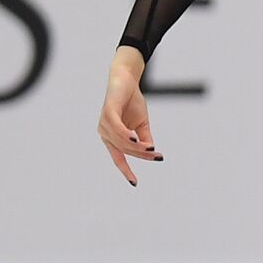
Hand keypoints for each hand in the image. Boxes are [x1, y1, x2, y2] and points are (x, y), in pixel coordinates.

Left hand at [98, 46, 162, 185]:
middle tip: (157, 156)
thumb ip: (144, 139)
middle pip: (125, 150)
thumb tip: (151, 153)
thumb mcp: (141, 124)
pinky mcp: (107, 113)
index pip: (118, 158)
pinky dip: (127, 136)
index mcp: (111, 138)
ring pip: (123, 142)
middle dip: (142, 155)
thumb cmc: (132, 101)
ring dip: (138, 147)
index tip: (135, 183)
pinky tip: (136, 140)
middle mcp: (104, 133)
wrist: (127, 79)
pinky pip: (117, 129)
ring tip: (152, 149)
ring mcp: (104, 124)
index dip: (126, 171)